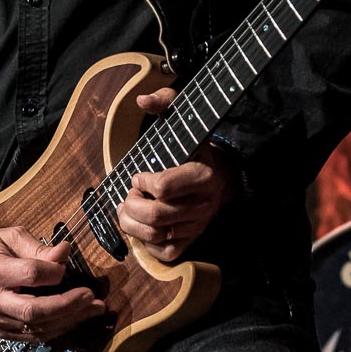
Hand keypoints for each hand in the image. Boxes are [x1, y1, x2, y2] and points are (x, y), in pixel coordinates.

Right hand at [0, 222, 104, 340]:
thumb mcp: (14, 236)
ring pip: (37, 328)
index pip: (29, 275)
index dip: (53, 272)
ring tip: (93, 309)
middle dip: (67, 306)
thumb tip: (65, 252)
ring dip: (70, 320)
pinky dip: (58, 328)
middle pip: (33, 311)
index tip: (65, 267)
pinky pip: (34, 336)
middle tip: (91, 297)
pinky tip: (76, 317)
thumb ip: (40, 247)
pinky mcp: (3, 331)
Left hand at [117, 87, 237, 263]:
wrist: (222, 176)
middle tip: (129, 196)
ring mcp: (196, 226)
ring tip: (129, 209)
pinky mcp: (190, 242)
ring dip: (131, 223)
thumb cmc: (195, 148)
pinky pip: (161, 251)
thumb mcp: (183, 119)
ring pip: (153, 236)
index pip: (163, 187)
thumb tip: (142, 100)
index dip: (142, 182)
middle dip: (131, 206)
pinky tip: (142, 225)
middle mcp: (202, 205)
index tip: (139, 176)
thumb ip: (164, 102)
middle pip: (154, 216)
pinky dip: (144, 242)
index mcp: (203, 176)